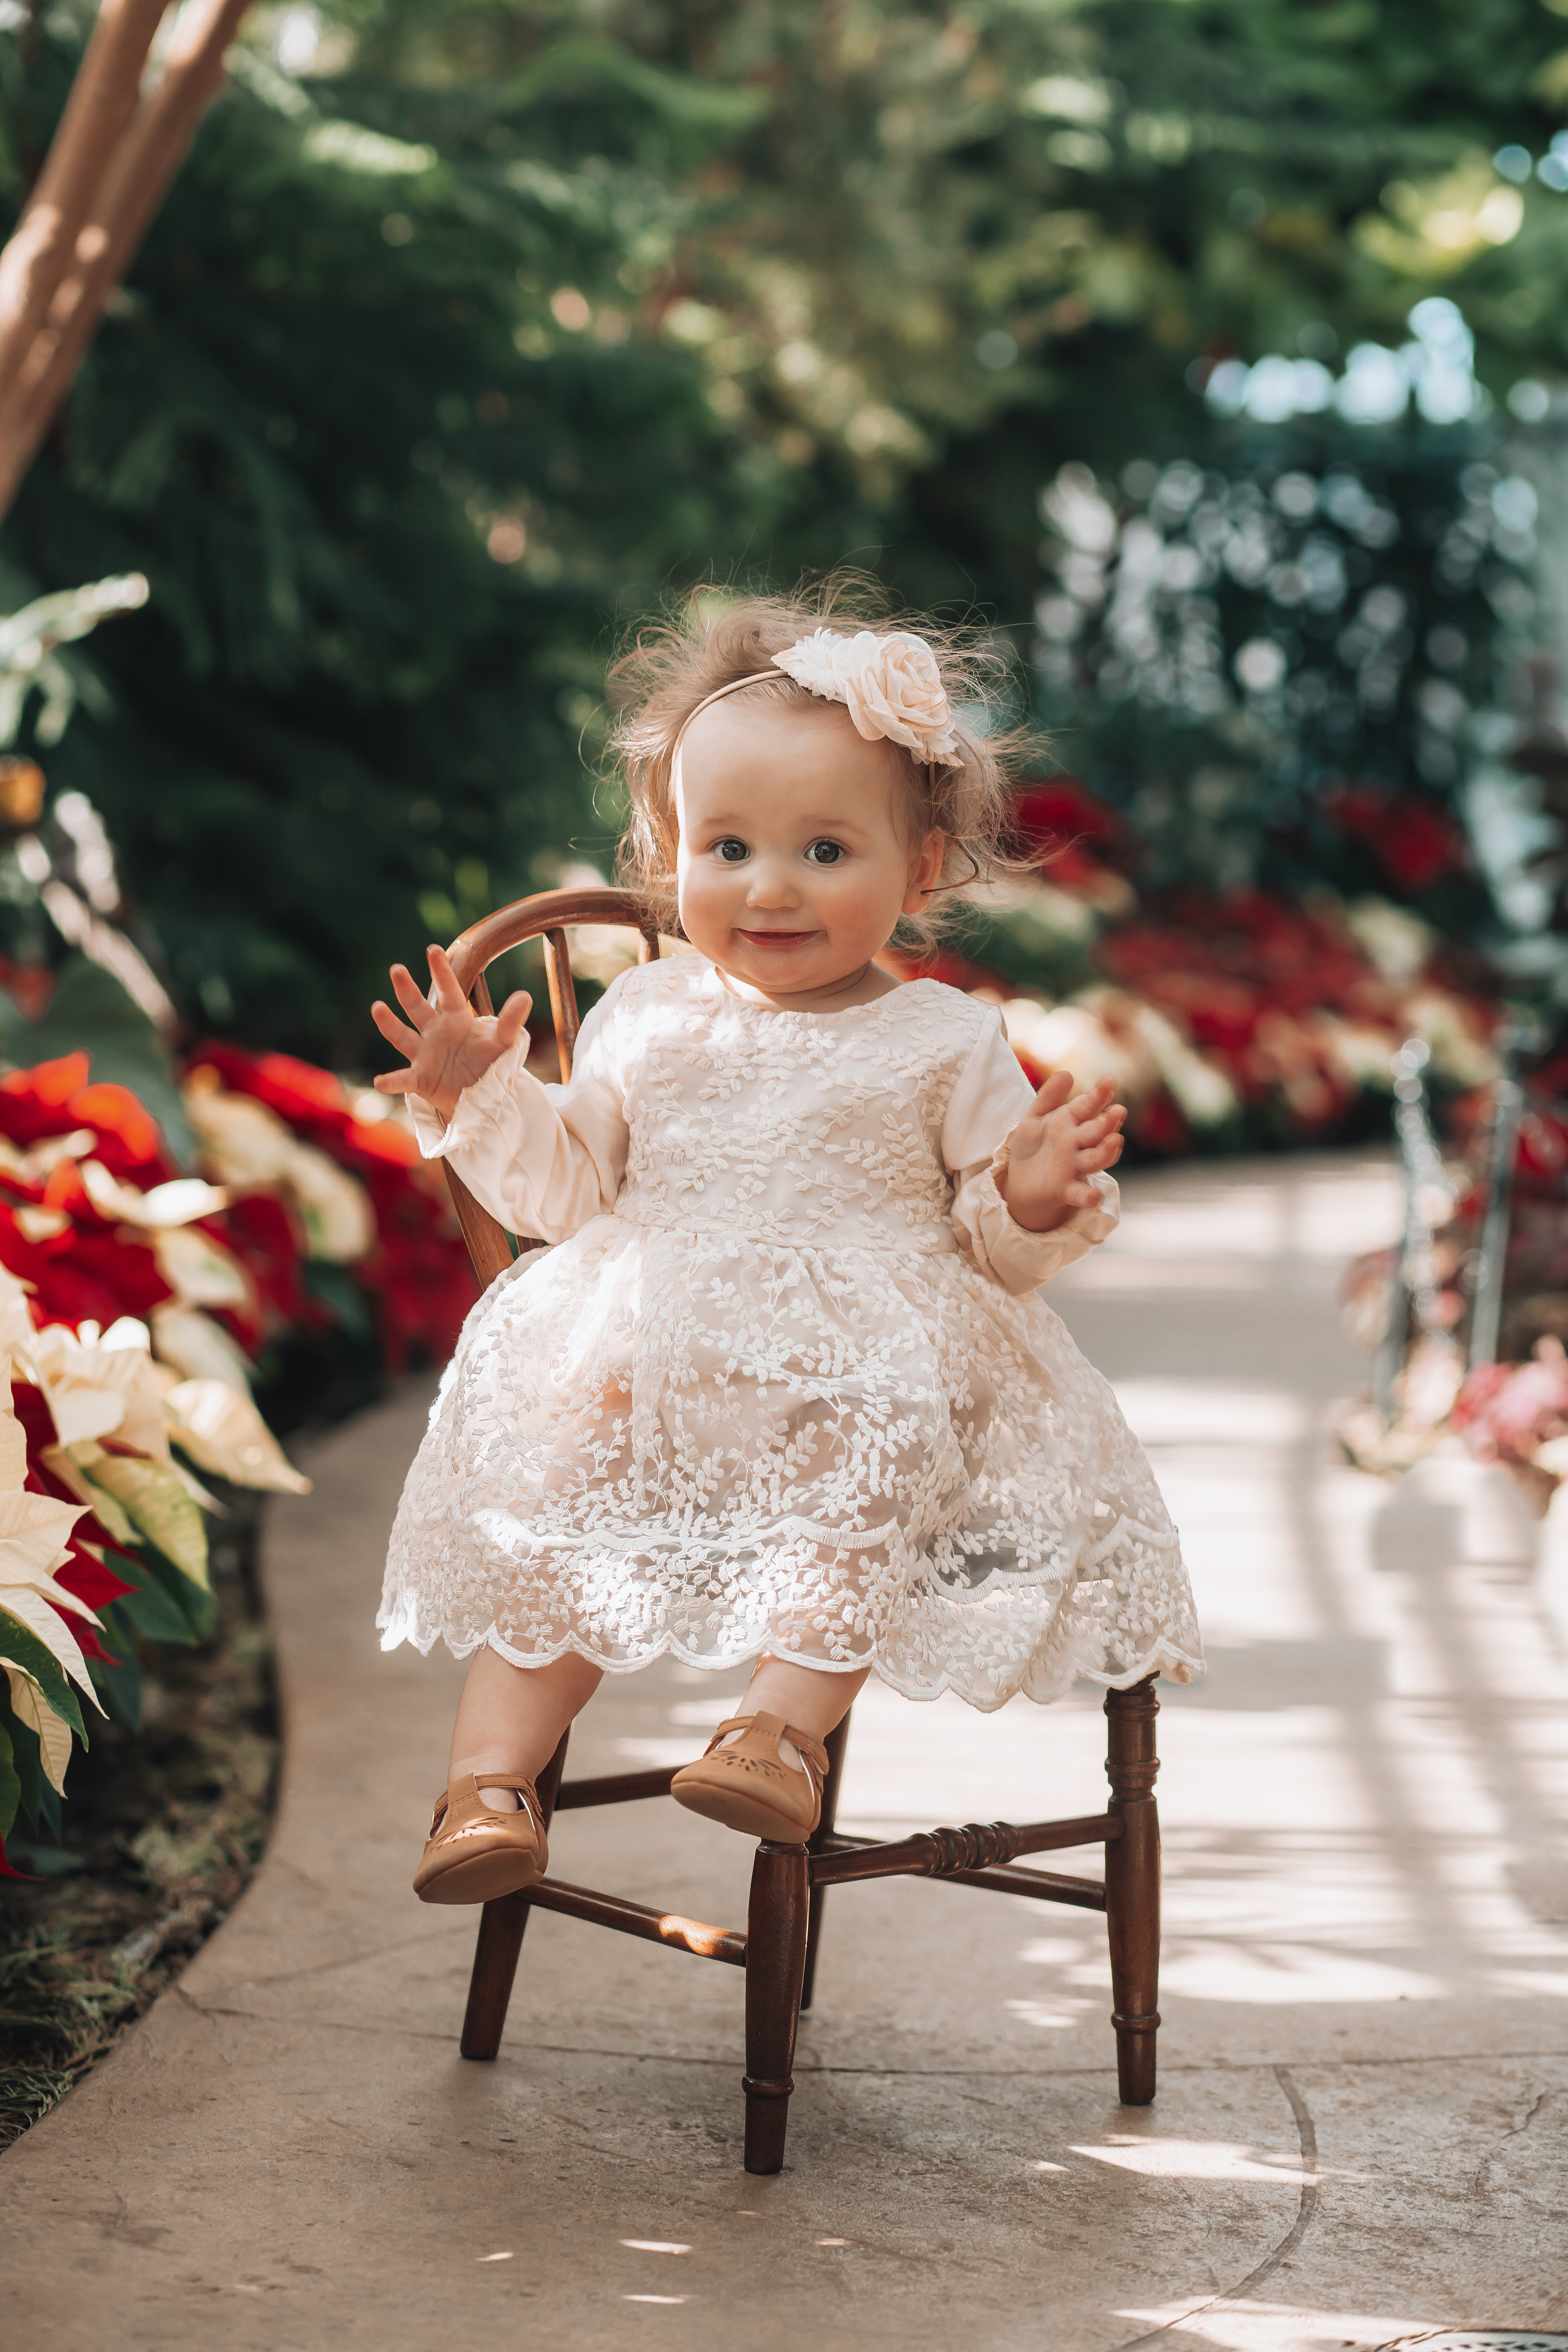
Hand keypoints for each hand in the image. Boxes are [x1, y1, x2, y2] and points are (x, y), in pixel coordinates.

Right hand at [370, 944, 531, 1123]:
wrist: (484, 1094)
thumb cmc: (491, 1064)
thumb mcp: (504, 1042)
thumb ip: (510, 1021)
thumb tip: (525, 996)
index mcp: (457, 1020)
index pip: (448, 992)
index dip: (441, 971)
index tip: (433, 949)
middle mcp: (436, 1033)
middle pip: (418, 1007)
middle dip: (407, 989)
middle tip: (397, 969)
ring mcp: (425, 1055)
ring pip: (402, 1036)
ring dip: (389, 1023)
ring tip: (377, 1007)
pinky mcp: (420, 1079)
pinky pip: (403, 1079)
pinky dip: (391, 1080)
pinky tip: (379, 1081)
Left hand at [997, 1071, 1125, 1234]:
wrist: (1019, 1178)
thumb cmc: (1032, 1143)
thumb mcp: (1035, 1116)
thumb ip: (1049, 1096)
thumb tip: (1066, 1073)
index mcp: (1071, 1122)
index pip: (1089, 1106)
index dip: (1099, 1095)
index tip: (1109, 1081)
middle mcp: (1078, 1144)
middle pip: (1097, 1132)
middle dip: (1108, 1122)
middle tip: (1118, 1111)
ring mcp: (1074, 1167)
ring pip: (1096, 1159)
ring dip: (1107, 1151)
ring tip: (1116, 1140)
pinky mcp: (1065, 1190)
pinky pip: (1080, 1194)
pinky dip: (1088, 1196)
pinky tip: (1094, 1197)